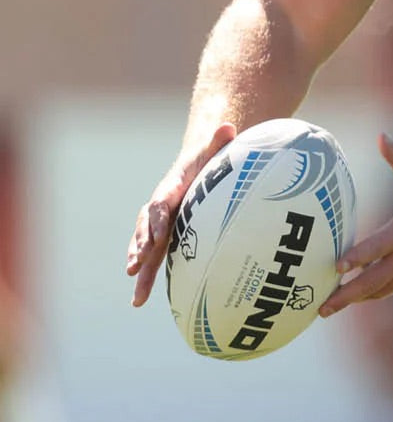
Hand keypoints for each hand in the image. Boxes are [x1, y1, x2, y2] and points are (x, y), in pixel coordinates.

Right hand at [126, 123, 236, 306]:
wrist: (196, 165)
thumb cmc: (207, 159)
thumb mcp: (213, 149)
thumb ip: (219, 141)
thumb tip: (228, 126)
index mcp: (170, 187)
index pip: (160, 204)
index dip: (157, 220)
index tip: (158, 237)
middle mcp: (159, 207)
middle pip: (146, 229)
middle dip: (140, 248)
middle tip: (136, 267)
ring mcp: (159, 222)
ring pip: (145, 246)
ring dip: (140, 267)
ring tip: (137, 294)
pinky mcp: (164, 234)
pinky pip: (152, 254)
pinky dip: (146, 272)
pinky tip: (140, 296)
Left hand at [319, 134, 392, 313]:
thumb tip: (382, 135)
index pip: (376, 247)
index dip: (356, 258)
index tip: (336, 267)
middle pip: (372, 282)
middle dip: (345, 295)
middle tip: (321, 307)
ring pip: (380, 290)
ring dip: (356, 298)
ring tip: (329, 307)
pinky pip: (392, 289)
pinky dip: (375, 292)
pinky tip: (356, 296)